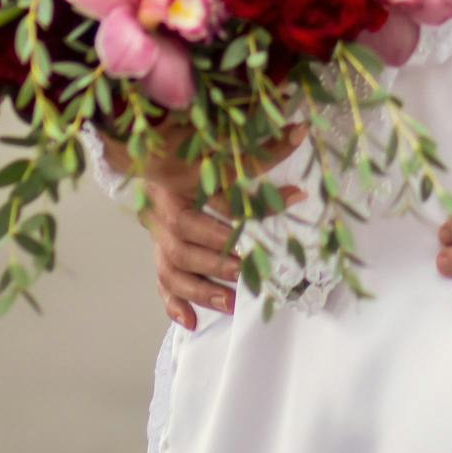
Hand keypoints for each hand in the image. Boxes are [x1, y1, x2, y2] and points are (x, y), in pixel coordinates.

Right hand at [105, 128, 302, 330]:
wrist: (152, 166)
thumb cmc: (193, 160)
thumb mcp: (221, 152)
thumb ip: (257, 148)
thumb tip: (299, 129)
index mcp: (180, 182)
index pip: (217, 197)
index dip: (251, 205)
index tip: (293, 199)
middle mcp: (163, 212)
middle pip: (184, 239)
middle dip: (216, 256)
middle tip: (245, 269)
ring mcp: (158, 240)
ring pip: (173, 268)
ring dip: (202, 288)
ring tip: (232, 302)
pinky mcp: (159, 258)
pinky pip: (162, 285)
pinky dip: (174, 305)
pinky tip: (191, 322)